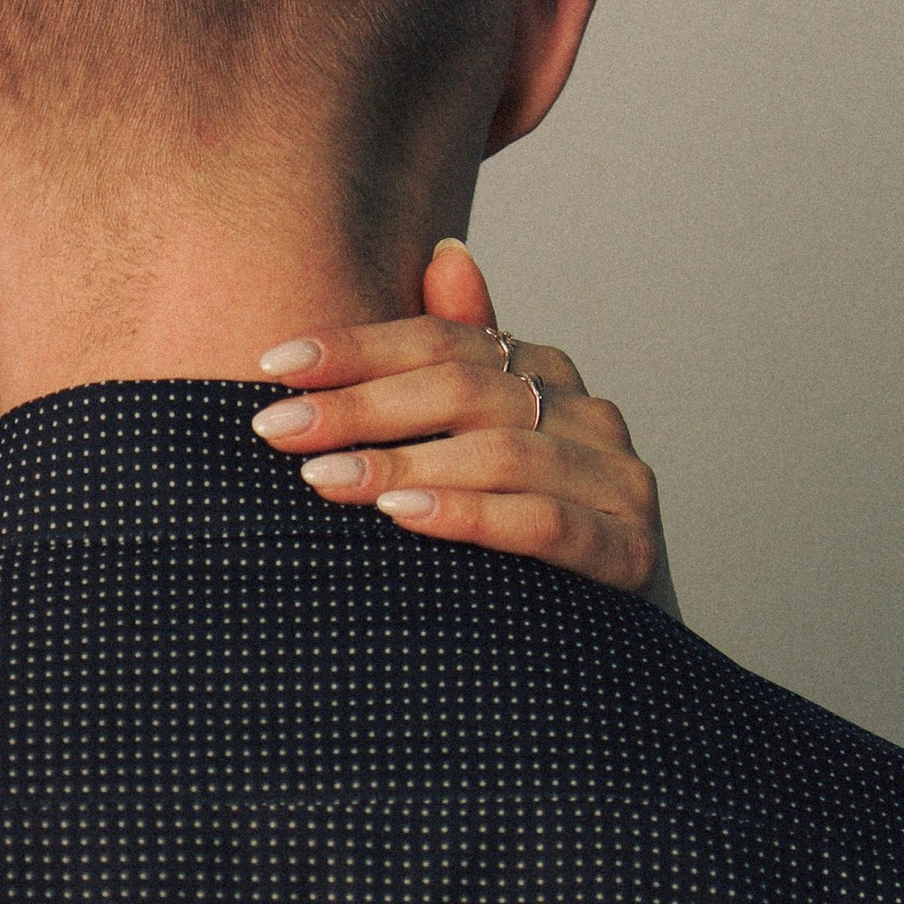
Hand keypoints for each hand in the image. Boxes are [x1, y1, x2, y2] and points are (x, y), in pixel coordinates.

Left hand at [249, 241, 671, 603]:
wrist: (611, 649)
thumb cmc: (523, 539)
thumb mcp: (480, 447)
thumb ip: (459, 361)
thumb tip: (444, 254)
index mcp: (546, 376)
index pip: (444, 342)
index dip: (358, 348)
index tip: (274, 366)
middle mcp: (588, 415)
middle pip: (465, 389)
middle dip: (361, 407)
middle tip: (276, 429)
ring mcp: (618, 481)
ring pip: (500, 453)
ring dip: (403, 463)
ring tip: (325, 479)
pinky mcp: (629, 551)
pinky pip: (544, 524)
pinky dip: (471, 516)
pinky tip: (407, 517)